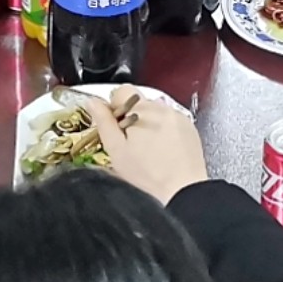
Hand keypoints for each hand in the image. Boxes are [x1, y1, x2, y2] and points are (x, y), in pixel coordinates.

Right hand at [91, 90, 205, 205]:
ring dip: (148, 126)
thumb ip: (103, 122)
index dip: (115, 108)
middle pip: (139, 103)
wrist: (183, 190)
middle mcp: (161, 108)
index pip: (122, 91)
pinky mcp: (189, 128)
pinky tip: (162, 152)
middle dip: (132, 118)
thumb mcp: (116, 150)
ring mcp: (177, 117)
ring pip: (155, 114)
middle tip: (130, 144)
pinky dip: (164, 133)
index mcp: (141, 110)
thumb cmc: (148, 175)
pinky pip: (170, 123)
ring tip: (148, 151)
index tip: (115, 126)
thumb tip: (93, 103)